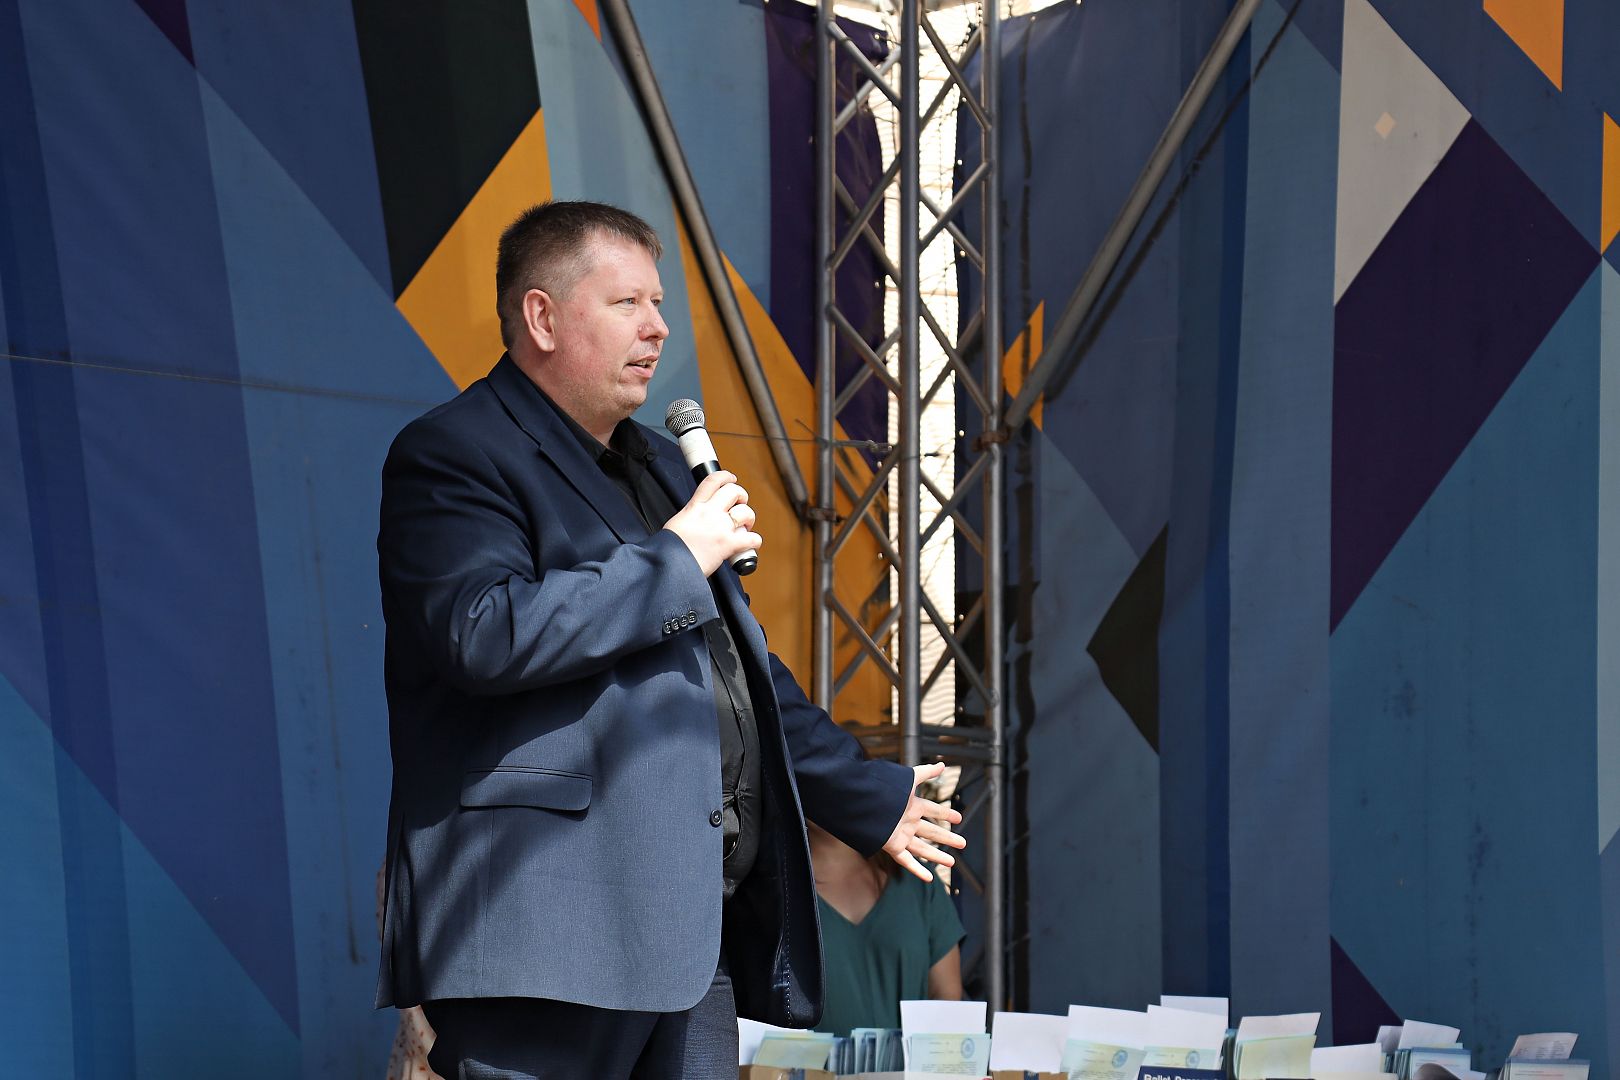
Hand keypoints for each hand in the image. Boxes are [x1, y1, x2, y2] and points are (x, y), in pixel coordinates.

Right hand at [663, 470, 761, 575]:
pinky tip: (748, 545)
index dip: (725, 476)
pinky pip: (752, 538)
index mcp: (694, 507)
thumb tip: (697, 520)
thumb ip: (691, 517)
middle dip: (741, 496)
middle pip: (734, 491)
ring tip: (744, 526)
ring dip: (748, 519)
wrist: (668, 565)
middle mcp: (709, 513)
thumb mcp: (676, 523)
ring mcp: (720, 528)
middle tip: (739, 506)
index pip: (712, 481)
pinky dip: (754, 541)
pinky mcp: (728, 545)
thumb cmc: (667, 550)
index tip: (731, 478)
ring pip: (746, 512)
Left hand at [882, 762, 965, 881]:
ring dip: (937, 855)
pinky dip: (917, 869)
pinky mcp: (893, 847)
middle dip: (946, 837)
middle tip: (963, 843)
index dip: (945, 814)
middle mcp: (908, 822)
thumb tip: (942, 765)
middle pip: (931, 831)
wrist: (863, 803)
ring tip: (952, 862)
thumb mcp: (909, 779)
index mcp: (911, 806)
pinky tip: (929, 877)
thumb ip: (925, 772)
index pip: (933, 810)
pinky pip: (907, 861)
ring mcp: (901, 835)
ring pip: (923, 848)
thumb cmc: (885, 789)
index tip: (959, 818)